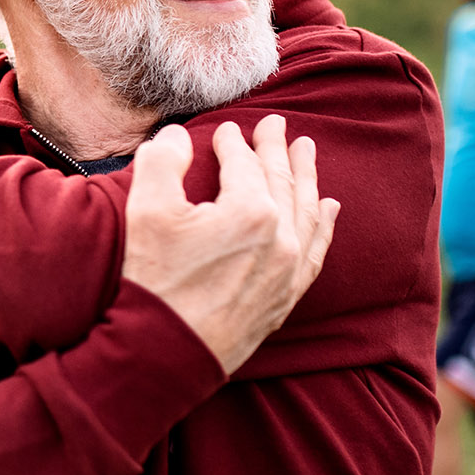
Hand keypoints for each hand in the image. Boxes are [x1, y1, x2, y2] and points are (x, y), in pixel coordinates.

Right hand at [121, 117, 340, 374]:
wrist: (166, 351)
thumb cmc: (155, 280)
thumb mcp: (147, 211)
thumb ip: (162, 161)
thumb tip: (177, 136)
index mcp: (250, 210)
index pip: (245, 164)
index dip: (234, 142)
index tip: (226, 130)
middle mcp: (281, 236)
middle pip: (281, 180)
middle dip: (277, 149)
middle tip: (277, 123)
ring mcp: (289, 268)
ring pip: (306, 210)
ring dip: (307, 177)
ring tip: (307, 151)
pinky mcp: (287, 295)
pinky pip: (316, 250)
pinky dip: (323, 224)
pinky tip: (327, 208)